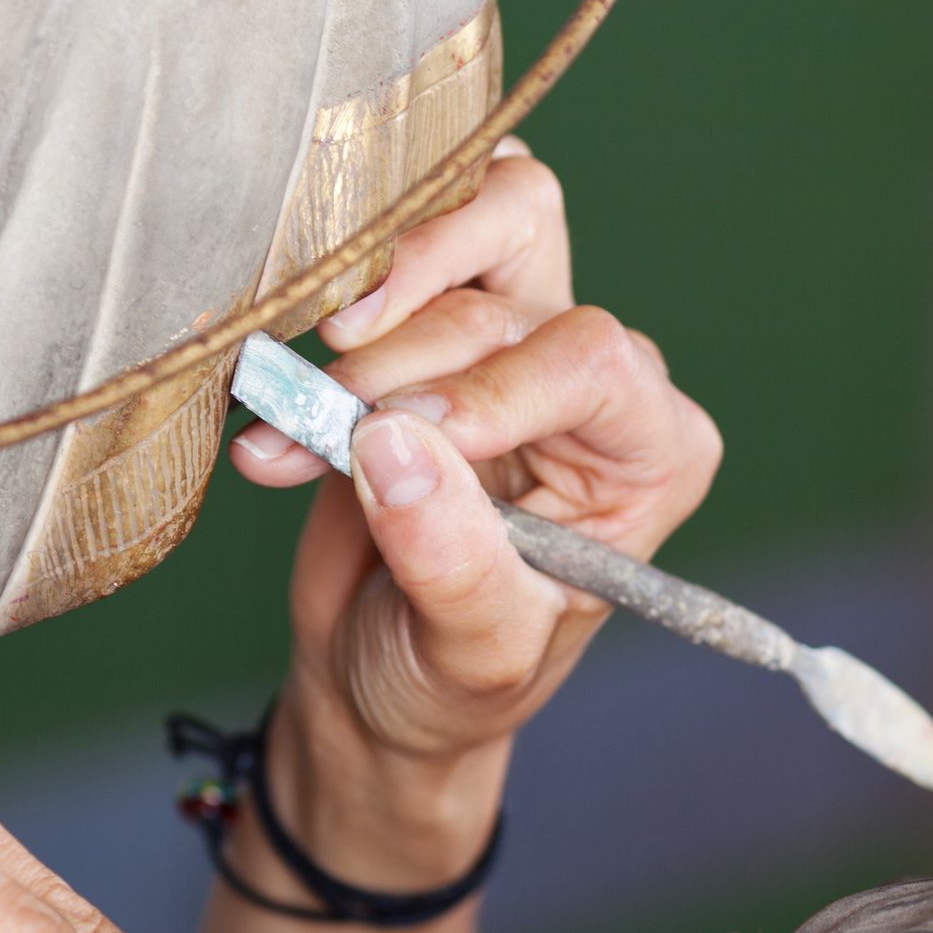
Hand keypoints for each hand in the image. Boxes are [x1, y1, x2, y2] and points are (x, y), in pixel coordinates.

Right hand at [230, 143, 720, 881]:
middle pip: (508, 301)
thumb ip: (450, 557)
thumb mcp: (472, 654)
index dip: (488, 386)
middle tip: (325, 434)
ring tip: (293, 427)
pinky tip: (281, 415)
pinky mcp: (432, 331)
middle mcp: (598, 386)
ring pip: (457, 253)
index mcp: (650, 454)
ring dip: (361, 336)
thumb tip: (393, 441)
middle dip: (399, 368)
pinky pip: (395, 265)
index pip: (593, 362)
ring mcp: (514, 345)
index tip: (393, 437)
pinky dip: (327, 316)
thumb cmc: (454, 680)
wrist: (375, 678)